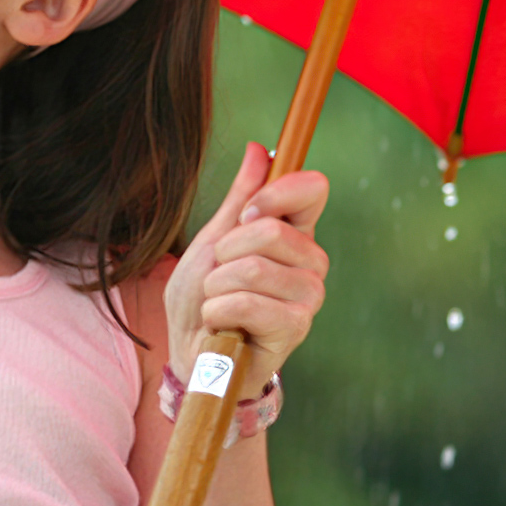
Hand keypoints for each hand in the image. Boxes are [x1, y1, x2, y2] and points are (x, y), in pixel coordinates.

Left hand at [167, 141, 329, 395]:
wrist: (193, 356)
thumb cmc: (202, 299)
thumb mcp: (212, 241)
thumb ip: (239, 198)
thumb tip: (260, 149)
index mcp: (295, 234)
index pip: (313, 190)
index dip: (276, 193)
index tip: (244, 214)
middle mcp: (311, 262)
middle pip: (271, 229)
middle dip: (224, 253)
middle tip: (218, 278)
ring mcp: (308, 296)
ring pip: (254, 268)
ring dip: (216, 287)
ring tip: (218, 305)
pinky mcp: (296, 327)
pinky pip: (247, 302)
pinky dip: (217, 312)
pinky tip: (221, 325)